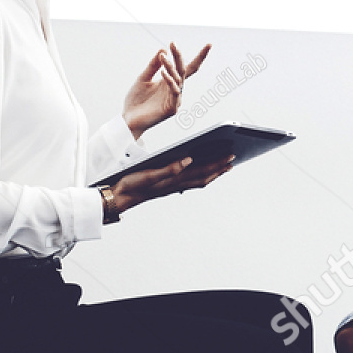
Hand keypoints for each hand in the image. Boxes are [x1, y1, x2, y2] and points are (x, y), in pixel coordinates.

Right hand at [110, 152, 234, 213]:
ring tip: (221, 166)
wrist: (119, 196)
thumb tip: (188, 160)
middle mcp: (176, 184)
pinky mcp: (167, 185)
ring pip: (198, 180)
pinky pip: (189, 181)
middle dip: (219, 168)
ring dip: (211, 173)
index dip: (217, 163)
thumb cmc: (131, 183)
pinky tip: (200, 172)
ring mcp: (172, 186)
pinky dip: (199, 176)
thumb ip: (169, 169)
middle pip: (204, 176)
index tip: (230, 156)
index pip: (201, 170)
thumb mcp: (149, 174)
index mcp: (174, 179)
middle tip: (232, 160)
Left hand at [122, 42, 210, 135]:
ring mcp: (175, 99)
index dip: (199, 57)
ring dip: (170, 67)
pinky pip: (174, 91)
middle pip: (183, 70)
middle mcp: (174, 89)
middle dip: (179, 56)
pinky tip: (163, 72)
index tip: (209, 45)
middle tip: (174, 44)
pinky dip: (170, 81)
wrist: (128, 119)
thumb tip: (163, 49)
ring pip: (177, 79)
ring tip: (163, 57)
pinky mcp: (172, 108)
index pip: (186, 67)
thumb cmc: (136, 100)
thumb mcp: (143, 78)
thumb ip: (153, 65)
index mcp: (169, 81)